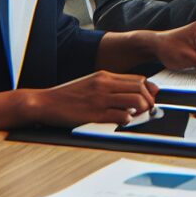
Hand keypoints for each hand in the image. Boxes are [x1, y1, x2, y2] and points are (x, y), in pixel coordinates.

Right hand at [26, 71, 158, 127]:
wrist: (44, 102)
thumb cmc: (67, 95)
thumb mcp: (91, 83)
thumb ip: (110, 85)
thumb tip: (131, 93)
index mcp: (104, 76)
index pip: (138, 79)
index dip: (149, 89)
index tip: (151, 97)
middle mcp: (104, 85)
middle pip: (140, 88)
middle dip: (149, 99)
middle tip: (149, 108)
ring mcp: (100, 99)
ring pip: (135, 100)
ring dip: (142, 109)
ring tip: (138, 115)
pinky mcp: (94, 114)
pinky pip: (121, 116)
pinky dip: (128, 119)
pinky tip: (124, 120)